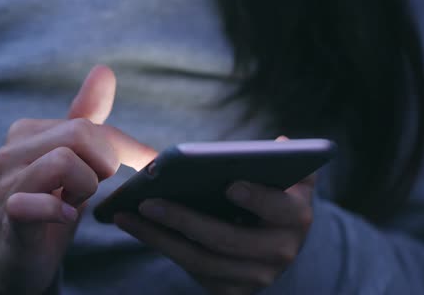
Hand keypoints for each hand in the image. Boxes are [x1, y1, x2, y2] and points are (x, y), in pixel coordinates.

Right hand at [0, 65, 156, 294]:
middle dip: (104, 163)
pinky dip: (61, 212)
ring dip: (84, 187)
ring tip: (74, 201)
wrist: (17, 253)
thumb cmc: (51, 201)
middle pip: (80, 135)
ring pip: (65, 162)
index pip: (88, 124)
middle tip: (97, 185)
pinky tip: (66, 217)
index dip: (125, 146)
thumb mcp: (73, 158)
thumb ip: (87, 117)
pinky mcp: (8, 212)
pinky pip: (37, 203)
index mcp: (28, 131)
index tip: (151, 162)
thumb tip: (104, 70)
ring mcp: (6, 181)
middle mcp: (11, 149)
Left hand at [115, 173, 313, 294]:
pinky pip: (191, 269)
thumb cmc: (270, 194)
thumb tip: (279, 144)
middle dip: (184, 220)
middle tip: (147, 201)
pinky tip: (136, 227)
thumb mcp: (283, 176)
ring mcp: (255, 276)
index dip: (258, 198)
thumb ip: (283, 159)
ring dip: (159, 237)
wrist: (271, 238)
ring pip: (201, 260)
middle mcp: (281, 252)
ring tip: (127, 214)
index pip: (281, 209)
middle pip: (228, 239)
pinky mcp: (231, 290)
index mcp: (296, 217)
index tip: (229, 185)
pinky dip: (161, 247)